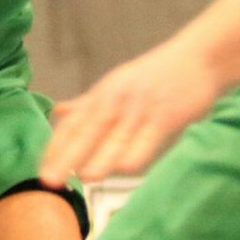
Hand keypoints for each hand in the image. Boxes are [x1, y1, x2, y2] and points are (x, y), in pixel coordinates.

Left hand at [38, 42, 220, 184]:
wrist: (196, 58)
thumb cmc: (154, 76)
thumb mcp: (116, 85)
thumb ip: (86, 103)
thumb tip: (57, 112)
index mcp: (102, 95)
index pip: (72, 125)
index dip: (55, 148)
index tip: (42, 171)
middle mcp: (116, 100)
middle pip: (86, 131)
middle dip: (67, 156)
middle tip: (50, 181)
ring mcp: (140, 108)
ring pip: (116, 137)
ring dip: (100, 157)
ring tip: (85, 178)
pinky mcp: (165, 115)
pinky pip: (147, 137)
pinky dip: (136, 153)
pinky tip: (125, 169)